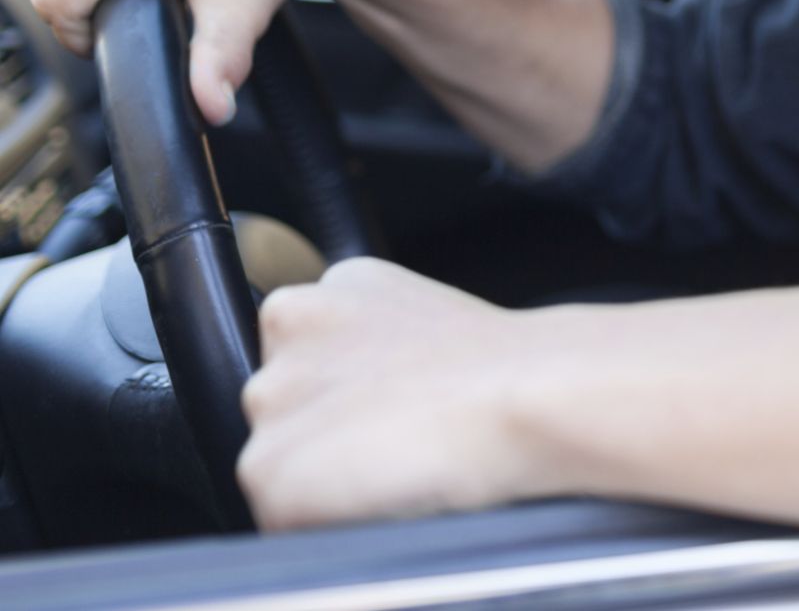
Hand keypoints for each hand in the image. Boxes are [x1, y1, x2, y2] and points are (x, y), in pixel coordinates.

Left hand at [238, 258, 543, 530]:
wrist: (525, 392)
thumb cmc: (507, 367)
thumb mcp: (433, 317)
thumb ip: (376, 338)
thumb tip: (367, 386)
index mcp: (337, 281)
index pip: (310, 351)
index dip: (355, 388)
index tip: (396, 398)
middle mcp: (289, 323)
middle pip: (284, 401)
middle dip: (326, 426)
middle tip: (397, 431)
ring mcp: (271, 394)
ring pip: (278, 454)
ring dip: (320, 471)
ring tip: (393, 459)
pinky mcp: (268, 466)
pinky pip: (281, 513)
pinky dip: (322, 519)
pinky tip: (380, 489)